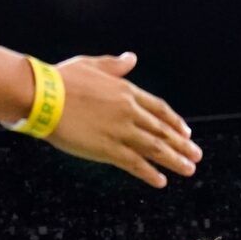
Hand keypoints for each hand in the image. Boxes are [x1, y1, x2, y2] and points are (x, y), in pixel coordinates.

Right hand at [50, 52, 199, 188]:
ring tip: (189, 169)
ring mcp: (121, 131)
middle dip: (181, 144)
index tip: (185, 131)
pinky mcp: (108, 149)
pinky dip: (149, 173)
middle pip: (162, 130)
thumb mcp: (92, 65)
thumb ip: (114, 65)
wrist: (44, 96)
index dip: (174, 122)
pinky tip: (161, 181)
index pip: (158, 109)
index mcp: (126, 91)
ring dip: (174, 160)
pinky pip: (135, 163)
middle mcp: (129, 111)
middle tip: (196, 155)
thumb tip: (131, 58)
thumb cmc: (61, 79)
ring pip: (155, 148)